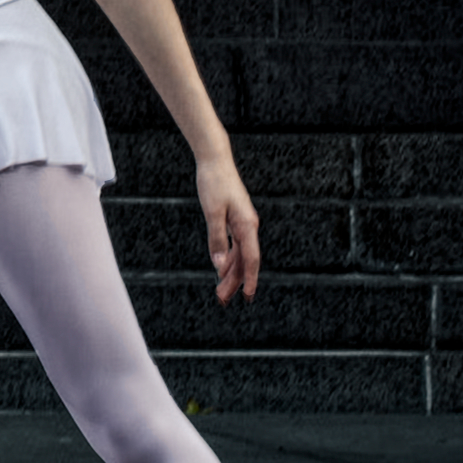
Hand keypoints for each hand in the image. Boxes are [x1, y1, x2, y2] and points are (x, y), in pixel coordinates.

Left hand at [196, 153, 261, 306]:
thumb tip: (219, 265)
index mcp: (247, 226)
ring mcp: (243, 224)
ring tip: (220, 291)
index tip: (248, 296)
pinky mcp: (235, 220)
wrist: (215, 162)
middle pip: (244, 260)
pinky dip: (229, 259)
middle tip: (222, 300)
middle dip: (235, 281)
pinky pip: (235, 245)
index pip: (251, 259)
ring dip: (231, 273)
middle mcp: (248, 227)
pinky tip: (222, 269)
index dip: (250, 279)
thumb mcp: (212, 212)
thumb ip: (216, 238)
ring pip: (239, 254)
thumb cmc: (214, 184)